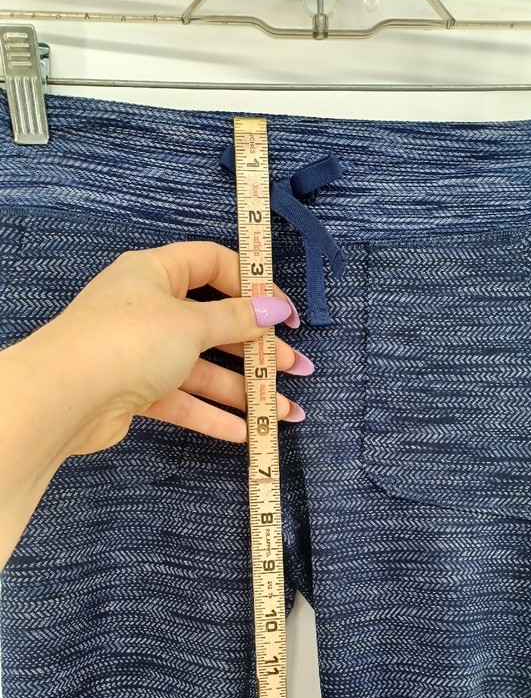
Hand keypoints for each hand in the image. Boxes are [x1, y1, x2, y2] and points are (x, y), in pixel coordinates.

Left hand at [51, 240, 311, 456]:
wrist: (67, 395)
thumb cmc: (128, 340)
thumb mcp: (191, 323)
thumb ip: (235, 319)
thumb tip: (274, 309)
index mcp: (156, 272)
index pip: (213, 264)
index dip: (253, 288)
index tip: (285, 314)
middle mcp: (149, 309)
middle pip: (214, 325)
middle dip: (258, 350)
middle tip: (296, 368)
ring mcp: (142, 352)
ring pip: (202, 369)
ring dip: (244, 390)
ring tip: (285, 411)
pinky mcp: (136, 391)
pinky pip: (183, 400)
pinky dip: (212, 415)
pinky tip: (245, 432)